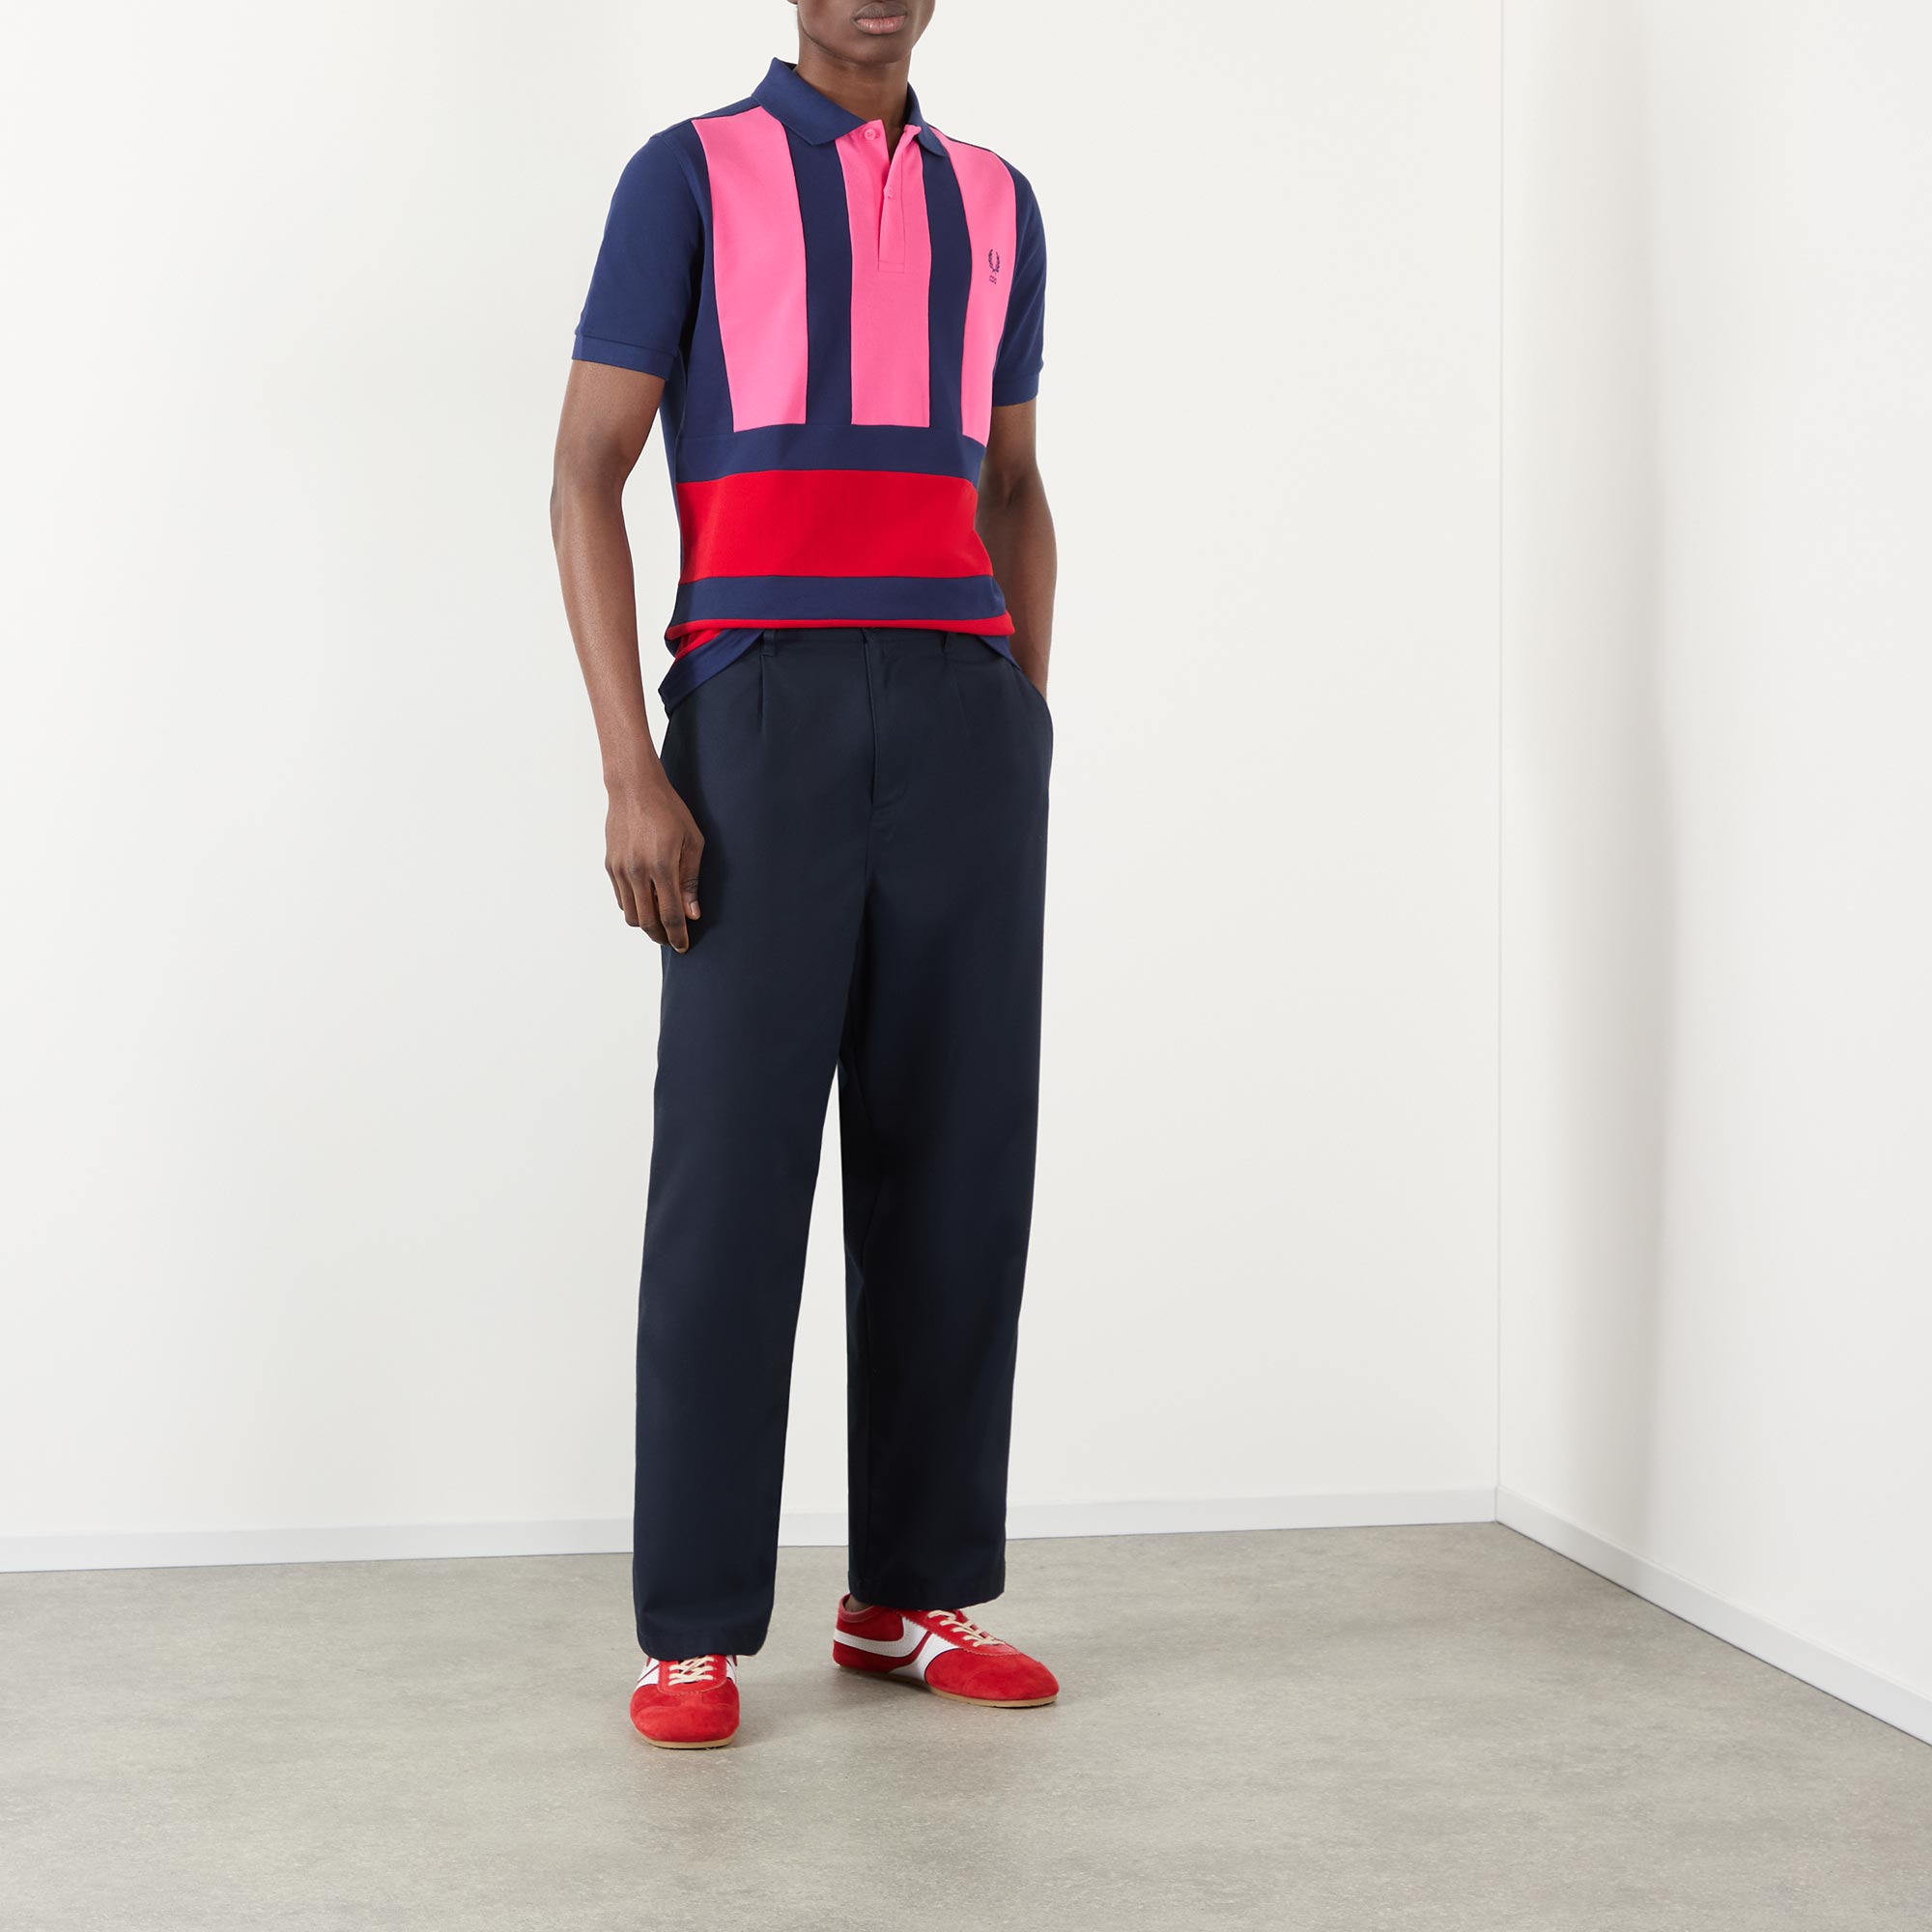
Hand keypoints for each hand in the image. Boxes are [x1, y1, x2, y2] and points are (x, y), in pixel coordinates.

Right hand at [605, 770, 703, 950]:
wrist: (633, 788)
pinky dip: (634, 908)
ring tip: (660, 924)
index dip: (678, 935)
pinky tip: (647, 904)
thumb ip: (691, 879)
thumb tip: (692, 913)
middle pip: (647, 921)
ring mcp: (620, 869)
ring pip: (631, 914)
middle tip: (672, 940)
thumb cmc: (670, 810)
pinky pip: (621, 898)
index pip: (671, 915)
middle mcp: (637, 872)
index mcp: (661, 866)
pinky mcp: (610, 865)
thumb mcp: (692, 842)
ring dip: (646, 925)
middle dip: (661, 936)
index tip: (684, 947)